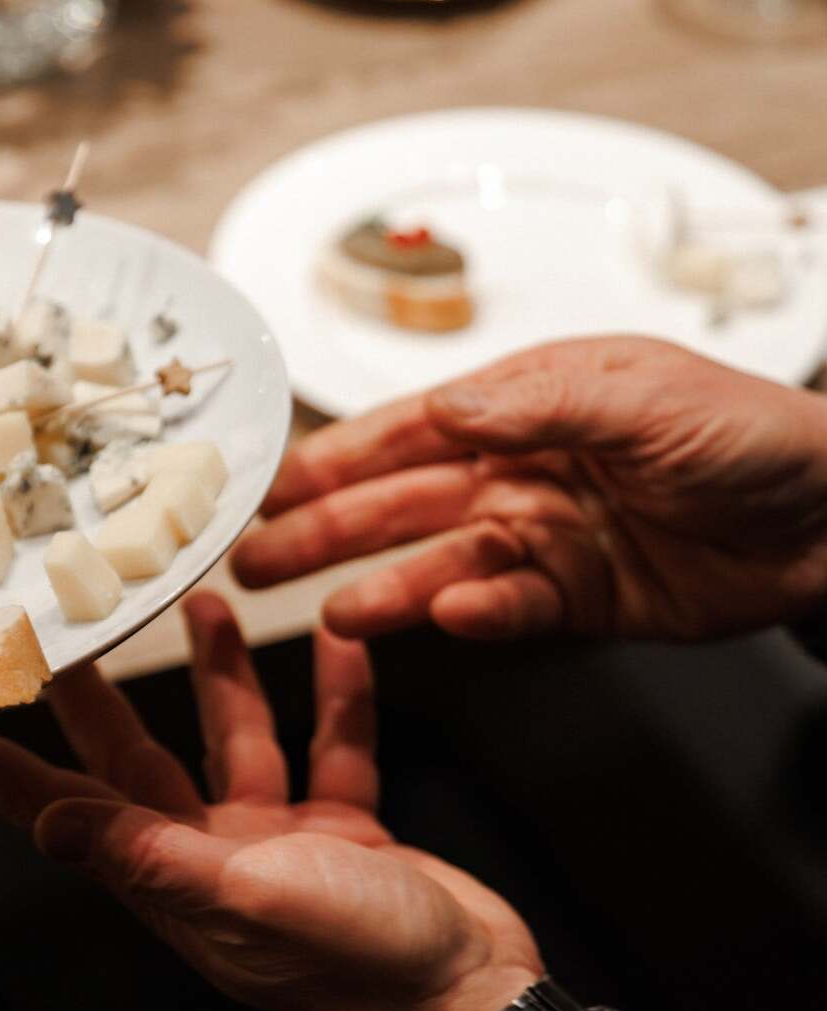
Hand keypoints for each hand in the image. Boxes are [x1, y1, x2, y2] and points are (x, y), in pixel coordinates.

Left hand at [0, 594, 540, 1010]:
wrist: (467, 1003)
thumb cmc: (358, 968)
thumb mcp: (246, 899)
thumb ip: (151, 857)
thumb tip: (49, 825)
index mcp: (166, 875)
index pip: (54, 808)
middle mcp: (206, 856)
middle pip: (131, 758)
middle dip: (95, 692)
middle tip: (61, 622)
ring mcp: (275, 843)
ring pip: (232, 739)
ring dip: (221, 674)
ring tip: (206, 599)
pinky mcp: (341, 832)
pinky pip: (330, 748)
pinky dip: (334, 698)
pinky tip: (339, 643)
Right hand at [232, 335, 826, 642]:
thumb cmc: (753, 435)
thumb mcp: (642, 392)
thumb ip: (539, 402)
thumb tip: (450, 409)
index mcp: (533, 404)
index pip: (414, 428)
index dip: (338, 455)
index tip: (274, 480)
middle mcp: (526, 470)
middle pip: (404, 501)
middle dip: (328, 527)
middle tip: (257, 559)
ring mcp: (547, 537)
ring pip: (439, 562)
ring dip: (381, 587)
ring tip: (326, 612)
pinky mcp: (577, 599)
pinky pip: (507, 610)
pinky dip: (473, 616)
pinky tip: (444, 618)